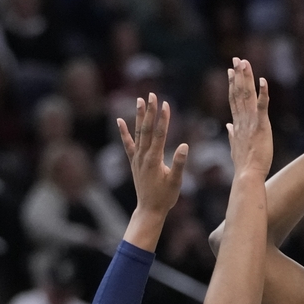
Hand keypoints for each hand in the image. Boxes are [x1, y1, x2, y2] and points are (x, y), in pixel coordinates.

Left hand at [118, 93, 187, 217]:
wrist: (149, 209)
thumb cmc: (165, 197)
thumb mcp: (175, 182)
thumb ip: (178, 164)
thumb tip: (183, 146)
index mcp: (154, 159)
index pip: (159, 134)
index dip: (163, 118)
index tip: (165, 104)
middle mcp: (143, 156)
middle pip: (146, 129)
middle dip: (150, 111)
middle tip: (152, 94)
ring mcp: (137, 158)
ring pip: (137, 133)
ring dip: (138, 116)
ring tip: (139, 100)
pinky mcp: (134, 162)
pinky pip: (128, 144)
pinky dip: (123, 132)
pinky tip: (119, 121)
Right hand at [227, 57, 271, 177]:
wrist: (247, 175)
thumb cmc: (244, 165)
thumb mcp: (235, 146)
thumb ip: (232, 134)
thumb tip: (228, 126)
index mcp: (237, 124)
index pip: (234, 100)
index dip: (232, 85)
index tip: (231, 71)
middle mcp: (242, 120)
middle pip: (239, 93)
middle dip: (238, 75)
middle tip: (237, 59)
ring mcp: (251, 122)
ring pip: (247, 95)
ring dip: (246, 78)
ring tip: (245, 63)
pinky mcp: (261, 126)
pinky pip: (262, 107)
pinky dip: (263, 93)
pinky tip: (263, 81)